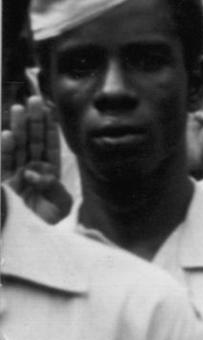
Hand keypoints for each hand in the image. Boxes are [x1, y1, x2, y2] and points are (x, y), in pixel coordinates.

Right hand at [2, 99, 73, 223]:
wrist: (30, 240)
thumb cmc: (46, 223)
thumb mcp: (59, 205)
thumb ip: (53, 186)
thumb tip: (36, 171)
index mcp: (47, 172)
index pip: (48, 145)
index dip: (49, 128)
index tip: (50, 110)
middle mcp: (29, 169)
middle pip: (32, 140)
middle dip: (33, 120)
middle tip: (35, 100)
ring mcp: (13, 174)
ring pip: (16, 146)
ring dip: (18, 127)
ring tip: (19, 108)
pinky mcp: (2, 181)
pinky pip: (2, 162)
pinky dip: (4, 148)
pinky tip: (7, 134)